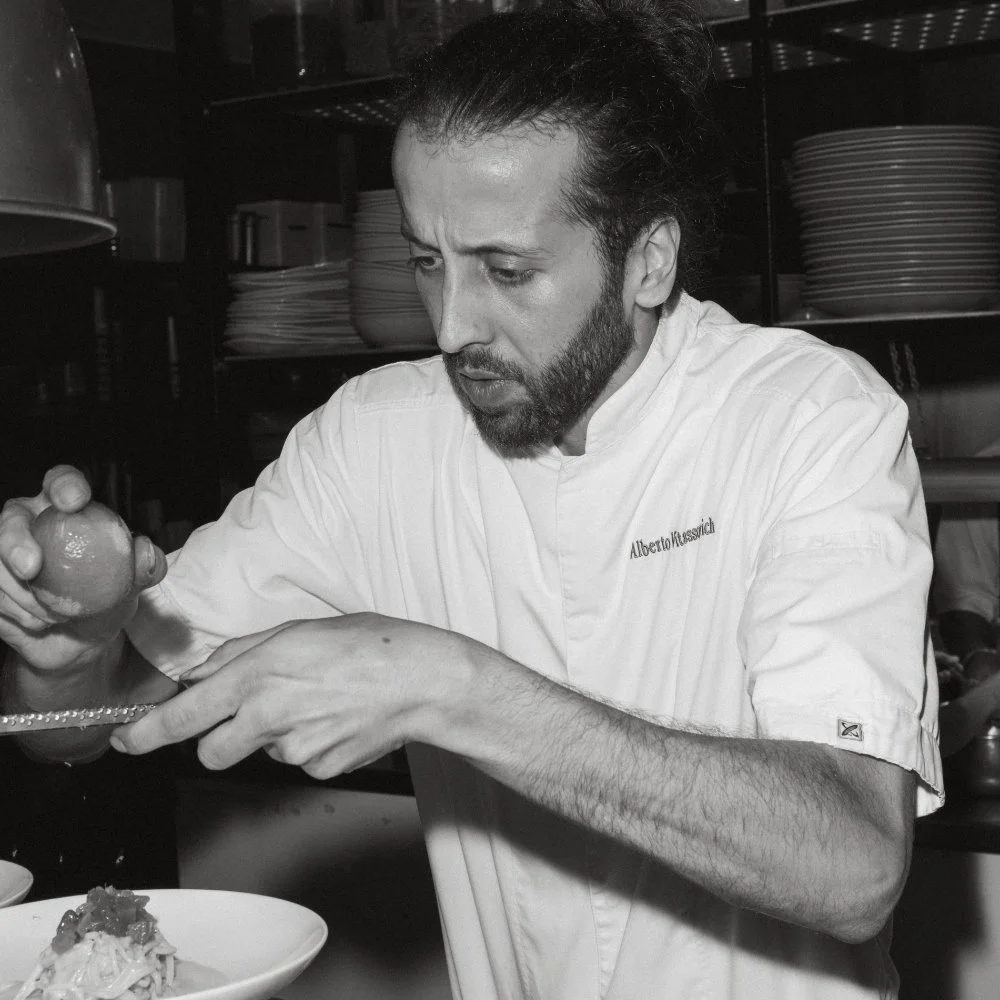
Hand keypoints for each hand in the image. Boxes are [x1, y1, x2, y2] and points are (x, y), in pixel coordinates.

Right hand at [0, 465, 165, 671]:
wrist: (81, 640)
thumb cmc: (106, 600)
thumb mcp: (133, 584)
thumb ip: (146, 566)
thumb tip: (145, 550)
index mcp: (65, 512)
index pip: (61, 482)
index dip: (64, 484)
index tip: (75, 501)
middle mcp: (29, 524)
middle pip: (11, 519)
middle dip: (14, 541)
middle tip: (30, 568)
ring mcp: (3, 555)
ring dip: (21, 594)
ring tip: (55, 615)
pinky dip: (15, 613)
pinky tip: (38, 623)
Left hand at [112, 613, 466, 776]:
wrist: (422, 680)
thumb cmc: (368, 644)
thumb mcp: (298, 630)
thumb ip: (241, 653)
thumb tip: (203, 674)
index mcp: (259, 676)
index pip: (185, 716)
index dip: (146, 734)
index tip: (126, 742)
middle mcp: (270, 716)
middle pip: (212, 752)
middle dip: (218, 739)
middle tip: (249, 714)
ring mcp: (296, 750)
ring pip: (261, 752)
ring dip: (273, 734)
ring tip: (317, 702)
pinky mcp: (321, 769)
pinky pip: (297, 760)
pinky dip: (308, 743)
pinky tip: (336, 719)